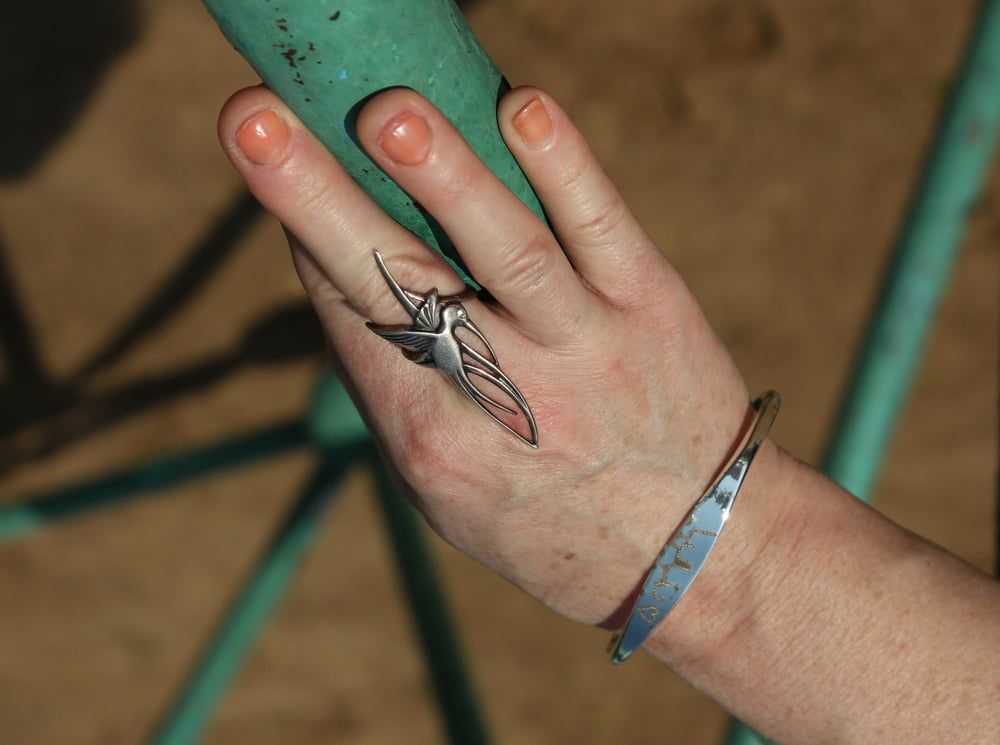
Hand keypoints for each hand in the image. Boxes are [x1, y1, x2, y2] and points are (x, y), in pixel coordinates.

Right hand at [217, 84, 785, 634]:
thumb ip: (393, 381)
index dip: (303, 229)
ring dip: (448, 181)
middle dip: (323, 202)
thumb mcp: (448, 484)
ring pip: (511, 254)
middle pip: (404, 286)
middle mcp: (508, 397)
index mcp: (436, 445)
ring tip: (391, 115)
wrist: (692, 553)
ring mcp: (586, 346)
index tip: (260, 148)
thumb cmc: (544, 515)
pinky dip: (567, 168)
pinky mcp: (651, 307)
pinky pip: (605, 229)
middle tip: (255, 122)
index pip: (355, 317)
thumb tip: (334, 261)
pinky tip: (524, 109)